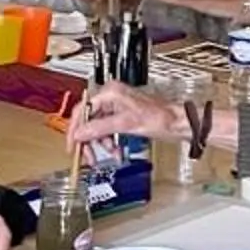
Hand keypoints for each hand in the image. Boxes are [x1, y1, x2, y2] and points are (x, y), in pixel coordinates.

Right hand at [68, 80, 185, 154]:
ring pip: (97, 127)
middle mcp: (111, 97)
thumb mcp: (126, 124)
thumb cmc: (160, 118)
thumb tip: (80, 134)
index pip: (82, 110)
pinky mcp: (122, 116)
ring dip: (101, 143)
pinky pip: (108, 130)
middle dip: (89, 140)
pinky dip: (109, 142)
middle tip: (88, 156)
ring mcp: (117, 106)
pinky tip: (115, 151)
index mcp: (110, 93)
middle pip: (88, 120)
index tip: (73, 146)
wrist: (177, 122)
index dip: (75, 130)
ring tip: (109, 153)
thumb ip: (100, 128)